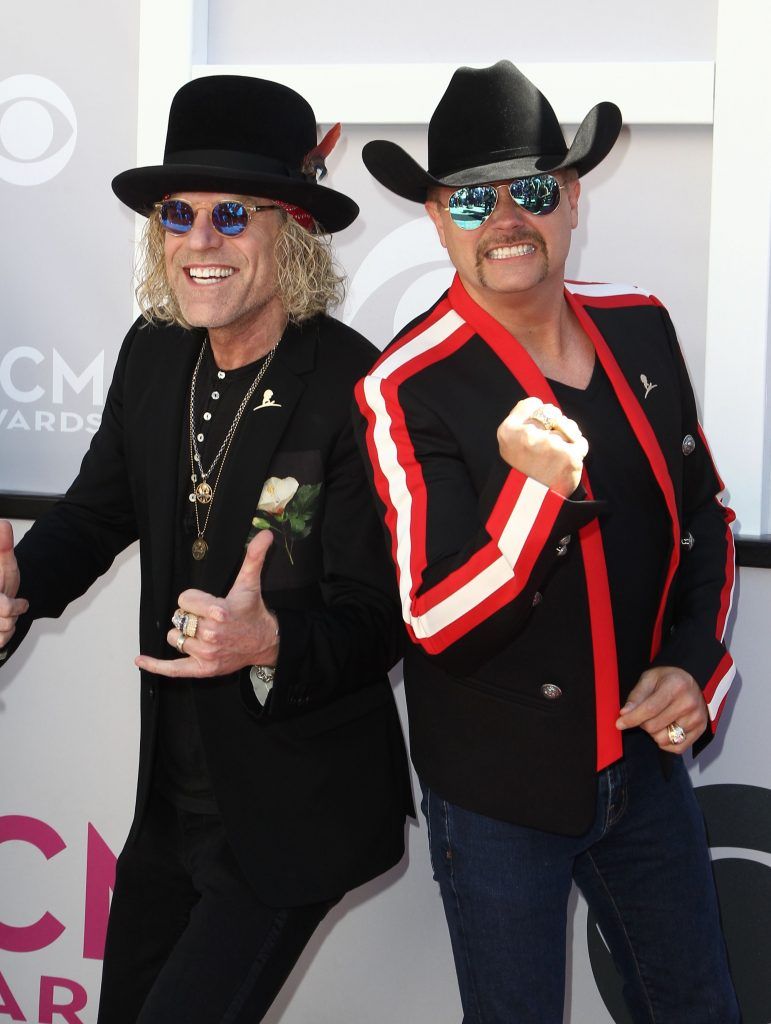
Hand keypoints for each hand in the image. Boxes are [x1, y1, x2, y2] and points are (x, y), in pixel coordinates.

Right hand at [0, 520, 28, 649]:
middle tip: (11, 605)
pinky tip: (2, 624)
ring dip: (9, 624)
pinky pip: (0, 642)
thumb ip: (2, 546)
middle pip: (4, 621)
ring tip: (4, 613)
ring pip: (3, 633)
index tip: (21, 602)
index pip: (4, 608)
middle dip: (13, 614)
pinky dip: (5, 636)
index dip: (14, 606)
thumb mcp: (4, 563)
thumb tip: (2, 524)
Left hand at [136, 530, 278, 677]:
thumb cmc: (253, 611)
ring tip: (203, 632)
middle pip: (178, 618)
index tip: (208, 602)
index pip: (183, 599)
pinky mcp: (203, 669)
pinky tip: (140, 660)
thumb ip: (254, 557)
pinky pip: (173, 669)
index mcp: (218, 611)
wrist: (266, 642)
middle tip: (209, 618)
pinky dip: (155, 665)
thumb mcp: (250, 583)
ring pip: (175, 638)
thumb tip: (265, 534)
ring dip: (183, 634)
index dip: (193, 599)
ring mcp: (206, 653)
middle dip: (190, 616)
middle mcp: (211, 634)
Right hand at [497, 397, 587, 496]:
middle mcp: (528, 436)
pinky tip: (566, 464)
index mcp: (508, 431)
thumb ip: (520, 421)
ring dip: (567, 439)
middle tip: (547, 448)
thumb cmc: (519, 474)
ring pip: (568, 428)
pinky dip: (577, 451)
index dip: (539, 416)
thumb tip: (541, 405)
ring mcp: (550, 445)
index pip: (532, 404)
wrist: (528, 507)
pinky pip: (581, 443)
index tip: (538, 429)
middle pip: (553, 414)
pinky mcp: (569, 457)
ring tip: (556, 459)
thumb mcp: (508, 446)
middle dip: (555, 426)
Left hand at [616, 665, 707, 753]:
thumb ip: (637, 696)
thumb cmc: (669, 679)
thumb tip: (625, 713)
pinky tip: (665, 730)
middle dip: (642, 723)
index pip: (650, 709)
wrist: (693, 680)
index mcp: (675, 687)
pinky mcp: (700, 730)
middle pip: (654, 727)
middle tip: (645, 715)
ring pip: (664, 739)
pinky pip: (677, 748)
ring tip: (657, 720)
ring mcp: (696, 718)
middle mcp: (689, 704)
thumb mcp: (650, 678)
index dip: (632, 719)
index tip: (620, 724)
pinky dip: (666, 743)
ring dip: (654, 733)